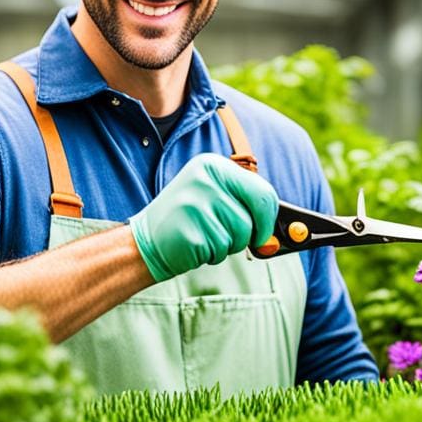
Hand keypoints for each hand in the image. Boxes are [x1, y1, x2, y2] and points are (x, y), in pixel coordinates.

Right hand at [129, 153, 277, 280]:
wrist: (146, 241)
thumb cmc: (190, 221)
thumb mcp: (216, 200)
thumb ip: (246, 208)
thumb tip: (275, 237)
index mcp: (213, 165)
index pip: (262, 190)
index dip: (269, 216)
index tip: (264, 231)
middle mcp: (204, 179)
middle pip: (255, 214)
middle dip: (252, 233)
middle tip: (236, 239)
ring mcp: (195, 203)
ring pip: (240, 235)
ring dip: (227, 245)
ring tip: (204, 236)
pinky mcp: (189, 230)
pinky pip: (220, 250)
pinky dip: (212, 255)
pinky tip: (194, 244)